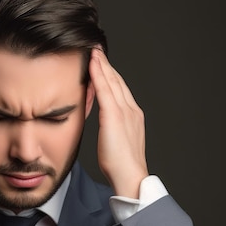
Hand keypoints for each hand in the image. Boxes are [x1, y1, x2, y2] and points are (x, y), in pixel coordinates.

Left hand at [89, 48, 147, 197]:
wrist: (130, 175)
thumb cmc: (121, 165)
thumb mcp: (115, 141)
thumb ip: (111, 128)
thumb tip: (104, 125)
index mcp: (133, 115)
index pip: (120, 89)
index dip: (111, 74)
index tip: (102, 62)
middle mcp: (131, 109)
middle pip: (117, 81)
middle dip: (107, 64)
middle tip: (97, 50)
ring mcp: (124, 111)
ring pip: (112, 81)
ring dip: (102, 64)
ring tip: (94, 51)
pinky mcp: (114, 115)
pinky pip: (105, 90)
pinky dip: (99, 74)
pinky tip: (92, 63)